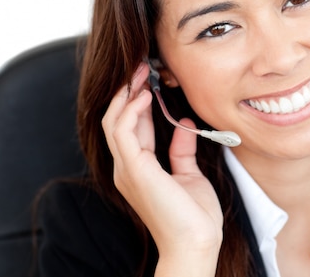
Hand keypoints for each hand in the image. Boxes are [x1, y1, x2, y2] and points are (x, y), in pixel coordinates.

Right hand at [101, 63, 222, 272]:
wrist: (196, 242)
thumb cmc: (194, 215)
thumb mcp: (188, 173)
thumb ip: (181, 149)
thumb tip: (182, 123)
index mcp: (138, 168)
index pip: (131, 126)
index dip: (138, 101)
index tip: (151, 78)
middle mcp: (126, 167)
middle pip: (117, 119)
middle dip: (128, 91)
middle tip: (142, 67)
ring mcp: (126, 169)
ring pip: (113, 121)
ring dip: (126, 94)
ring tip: (142, 73)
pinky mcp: (134, 169)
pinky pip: (122, 132)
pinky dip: (130, 110)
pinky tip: (146, 94)